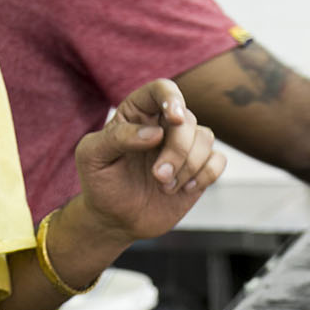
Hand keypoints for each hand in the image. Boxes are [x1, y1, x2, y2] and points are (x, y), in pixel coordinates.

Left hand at [73, 79, 225, 241]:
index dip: (172, 98)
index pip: (161, 90)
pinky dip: (205, 175)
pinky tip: (184, 189)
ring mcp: (183, 147)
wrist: (115, 218)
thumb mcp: (92, 156)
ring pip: (205, 138)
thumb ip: (117, 138)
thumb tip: (155, 133)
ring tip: (165, 186)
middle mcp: (164, 125)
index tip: (174, 119)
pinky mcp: (198, 169)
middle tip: (158, 175)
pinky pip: (217, 160)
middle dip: (177, 149)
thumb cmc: (100, 183)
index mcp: (137, 113)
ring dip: (188, 165)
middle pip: (187, 119)